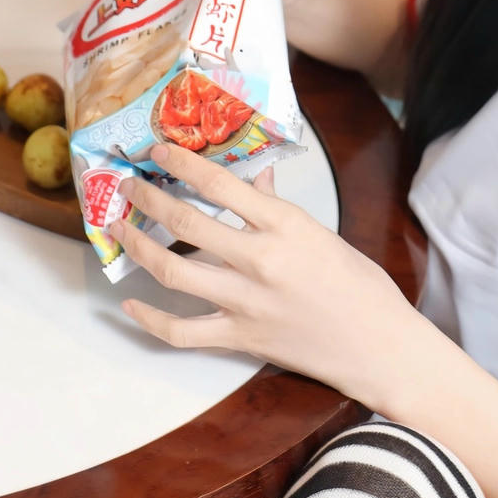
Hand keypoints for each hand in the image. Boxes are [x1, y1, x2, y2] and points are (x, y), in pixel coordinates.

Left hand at [109, 146, 414, 402]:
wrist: (379, 347)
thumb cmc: (361, 287)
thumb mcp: (323, 234)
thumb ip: (279, 209)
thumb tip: (255, 180)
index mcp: (286, 226)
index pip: (221, 185)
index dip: (183, 164)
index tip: (159, 150)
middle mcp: (260, 260)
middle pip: (186, 222)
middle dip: (147, 200)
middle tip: (127, 187)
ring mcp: (246, 302)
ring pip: (173, 271)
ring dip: (138, 246)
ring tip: (119, 229)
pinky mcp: (239, 338)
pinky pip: (182, 331)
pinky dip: (151, 320)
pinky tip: (131, 305)